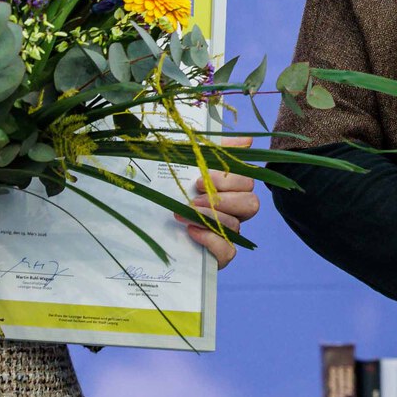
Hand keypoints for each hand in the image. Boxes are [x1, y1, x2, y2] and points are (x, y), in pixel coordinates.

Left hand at [175, 137, 260, 270]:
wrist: (145, 220)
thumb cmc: (171, 187)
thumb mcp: (189, 162)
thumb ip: (216, 150)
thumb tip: (247, 140)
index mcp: (232, 189)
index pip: (248, 182)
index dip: (227, 180)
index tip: (199, 180)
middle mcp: (234, 212)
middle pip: (251, 204)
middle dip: (222, 199)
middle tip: (195, 197)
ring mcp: (228, 235)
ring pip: (235, 226)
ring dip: (210, 217)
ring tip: (184, 213)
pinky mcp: (218, 255)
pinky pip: (228, 251)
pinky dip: (211, 240)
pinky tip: (192, 231)